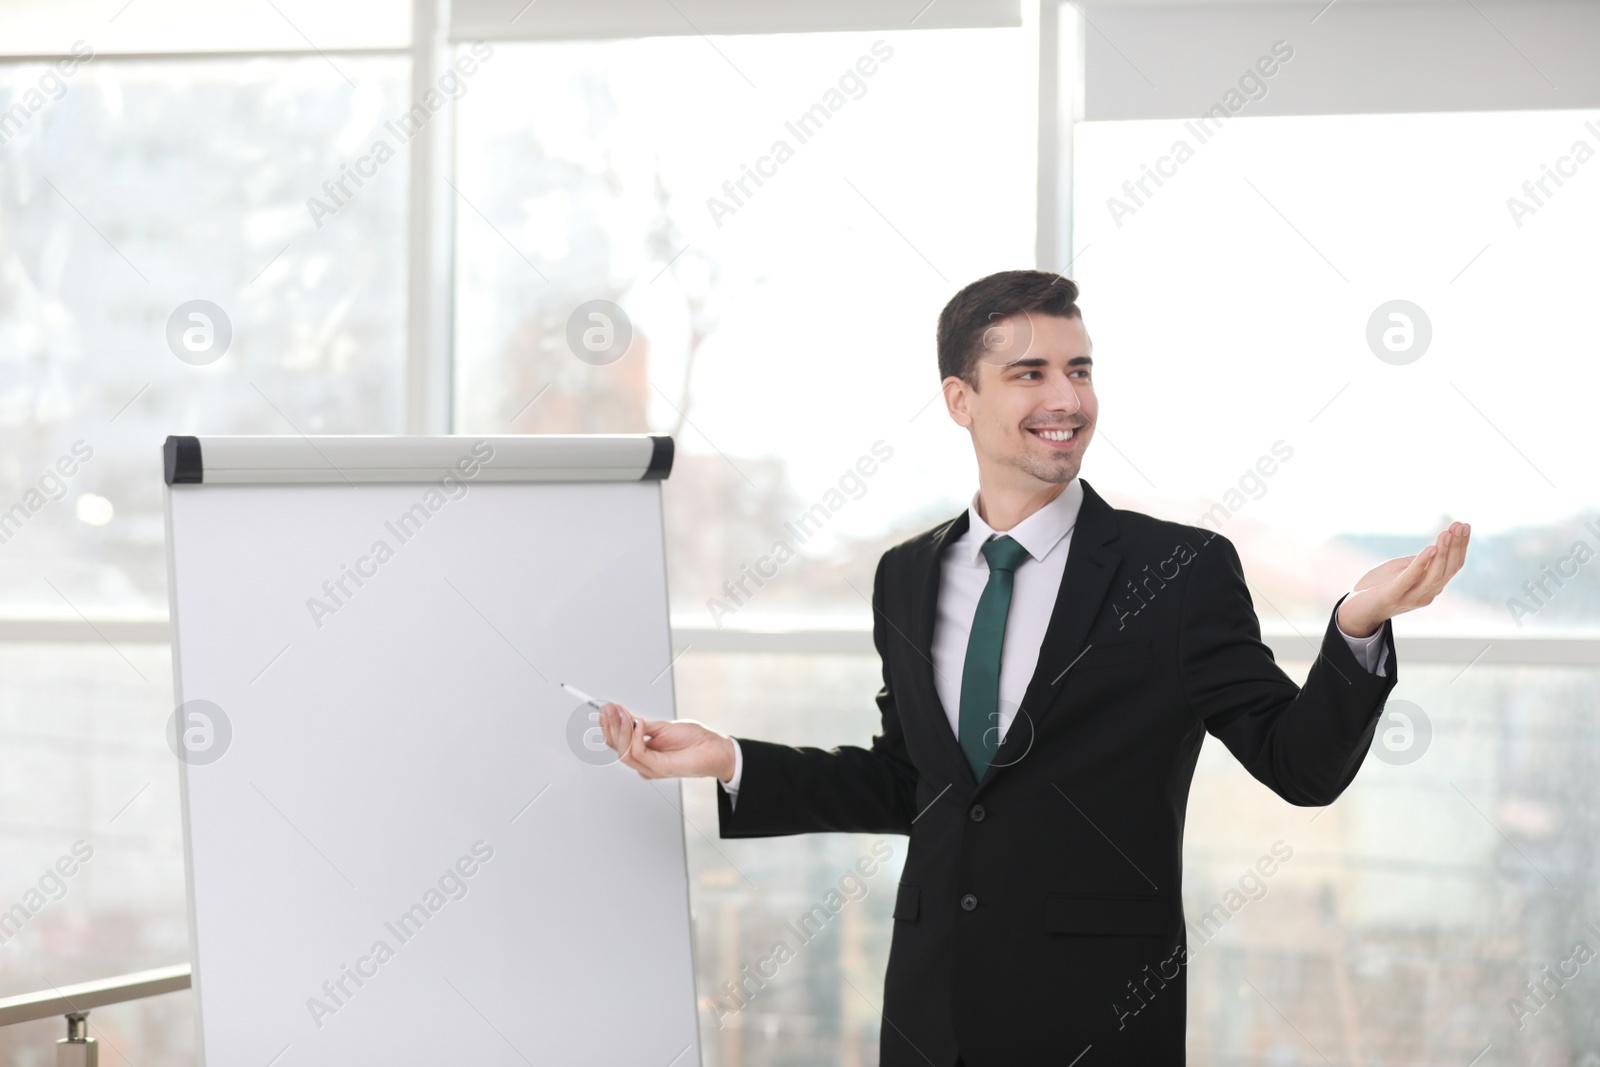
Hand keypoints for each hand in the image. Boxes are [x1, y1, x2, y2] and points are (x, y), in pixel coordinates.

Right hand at [597, 704, 736, 781]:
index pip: (619, 741)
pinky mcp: (657, 768)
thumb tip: (624, 715)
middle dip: (610, 725)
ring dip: (619, 729)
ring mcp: (649, 767)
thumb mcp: (663, 726)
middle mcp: (643, 762)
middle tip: (608, 709)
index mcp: (643, 752)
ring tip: (620, 713)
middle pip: (617, 746)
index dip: (610, 725)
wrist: (714, 749)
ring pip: (623, 751)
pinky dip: (635, 736)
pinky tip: (639, 723)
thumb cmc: (694, 740)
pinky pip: (637, 752)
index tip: (606, 708)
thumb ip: (642, 725)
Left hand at [1337, 521, 1469, 637]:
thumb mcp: (1399, 570)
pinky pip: (1411, 578)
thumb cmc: (1376, 588)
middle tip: (1461, 525)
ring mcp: (1411, 597)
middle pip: (1449, 569)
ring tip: (1447, 533)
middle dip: (1456, 546)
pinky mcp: (1393, 595)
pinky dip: (1422, 563)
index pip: (1452, 566)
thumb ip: (1417, 563)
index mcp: (1430, 587)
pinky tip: (1431, 549)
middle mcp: (1426, 594)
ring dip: (1444, 552)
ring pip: (1435, 575)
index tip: (1464, 525)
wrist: (1354, 611)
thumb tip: (1433, 548)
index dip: (1460, 546)